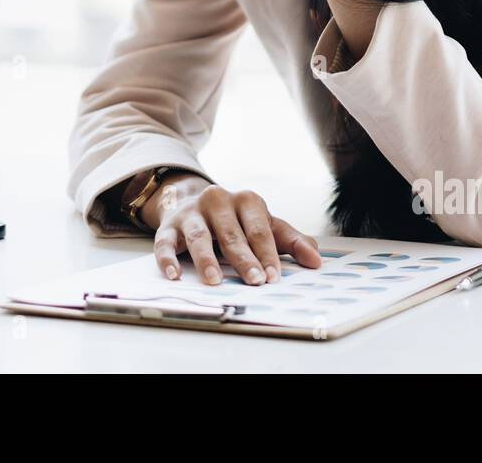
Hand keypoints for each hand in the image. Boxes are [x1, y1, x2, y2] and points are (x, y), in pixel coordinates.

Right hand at [145, 177, 321, 284]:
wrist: (196, 203)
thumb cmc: (237, 221)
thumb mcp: (265, 226)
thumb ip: (290, 241)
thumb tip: (316, 259)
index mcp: (246, 201)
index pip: (259, 230)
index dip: (267, 254)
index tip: (273, 277)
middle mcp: (218, 201)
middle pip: (232, 234)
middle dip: (244, 259)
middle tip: (254, 281)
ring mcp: (192, 212)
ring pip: (199, 236)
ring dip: (207, 260)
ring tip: (215, 281)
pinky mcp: (169, 226)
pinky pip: (165, 242)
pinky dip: (168, 258)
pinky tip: (174, 275)